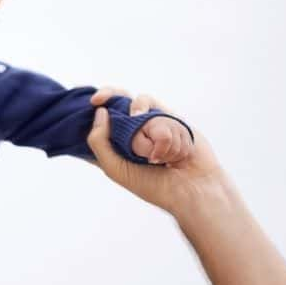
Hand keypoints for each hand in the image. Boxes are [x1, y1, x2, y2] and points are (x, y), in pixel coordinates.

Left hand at [87, 88, 223, 215]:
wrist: (190, 188)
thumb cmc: (152, 184)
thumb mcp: (116, 168)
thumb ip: (100, 142)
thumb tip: (100, 112)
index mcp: (117, 140)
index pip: (103, 115)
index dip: (100, 101)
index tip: (95, 102)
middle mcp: (135, 128)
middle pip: (122, 98)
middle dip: (115, 95)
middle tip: (113, 106)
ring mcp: (154, 122)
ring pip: (143, 110)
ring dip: (150, 139)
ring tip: (160, 160)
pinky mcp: (173, 119)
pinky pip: (163, 117)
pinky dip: (168, 139)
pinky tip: (176, 155)